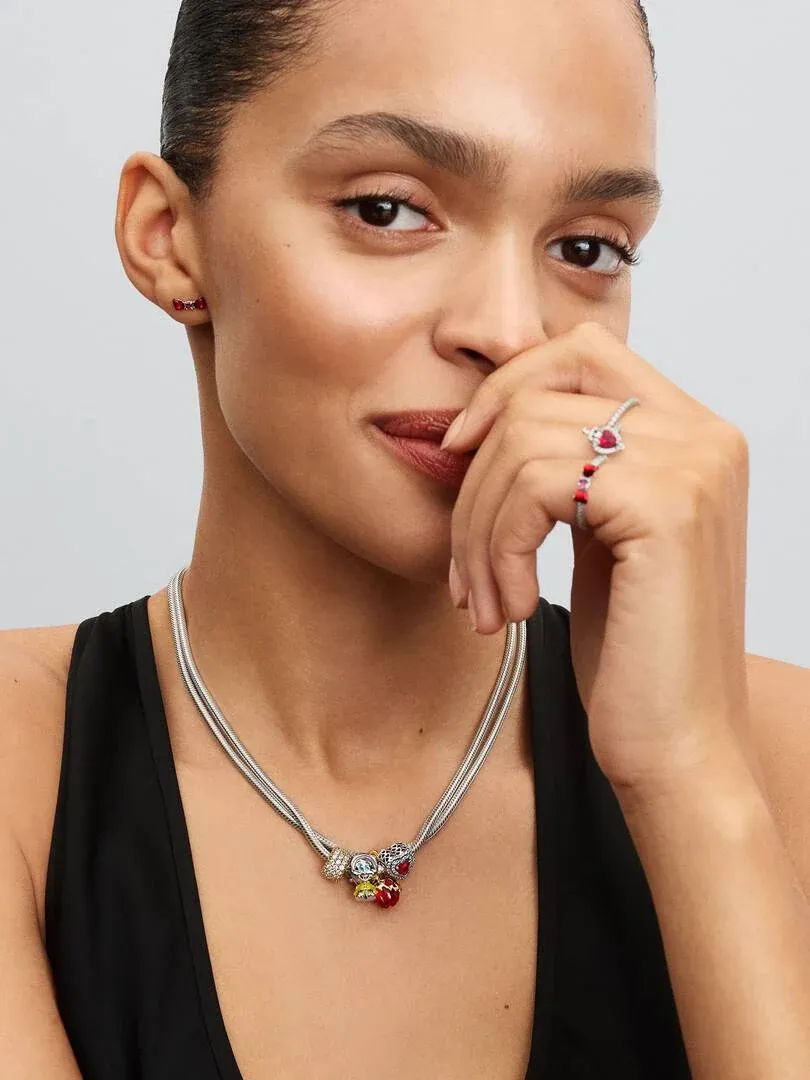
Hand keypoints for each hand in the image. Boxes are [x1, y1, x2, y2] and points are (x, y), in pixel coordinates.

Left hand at [441, 320, 752, 795]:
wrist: (678, 747)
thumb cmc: (634, 654)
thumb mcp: (600, 538)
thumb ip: (571, 468)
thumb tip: (486, 419)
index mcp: (693, 433)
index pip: (578, 352)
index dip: (502, 391)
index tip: (458, 458)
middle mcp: (704, 434)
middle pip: (537, 392)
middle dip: (474, 478)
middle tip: (463, 564)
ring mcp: (691, 464)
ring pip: (522, 440)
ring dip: (478, 529)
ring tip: (482, 600)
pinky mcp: (665, 506)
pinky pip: (534, 485)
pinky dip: (499, 549)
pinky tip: (515, 609)